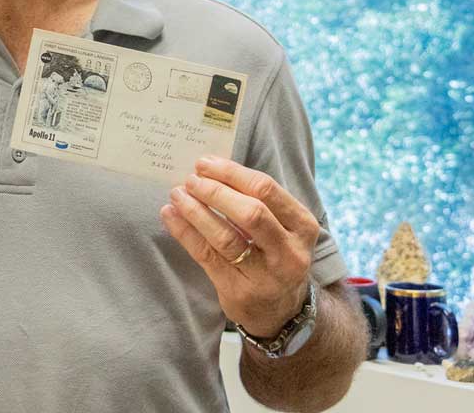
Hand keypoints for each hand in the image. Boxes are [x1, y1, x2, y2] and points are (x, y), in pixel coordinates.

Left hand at [160, 156, 320, 337]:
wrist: (282, 310)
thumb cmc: (275, 254)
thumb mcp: (281, 227)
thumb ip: (256, 200)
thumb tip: (208, 169)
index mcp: (303, 226)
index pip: (266, 189)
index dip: (231, 173)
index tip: (205, 163)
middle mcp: (290, 252)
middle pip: (251, 213)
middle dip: (215, 191)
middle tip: (191, 180)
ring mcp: (266, 276)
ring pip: (226, 237)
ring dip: (196, 211)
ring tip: (177, 195)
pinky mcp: (239, 291)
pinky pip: (207, 256)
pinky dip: (185, 232)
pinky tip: (170, 216)